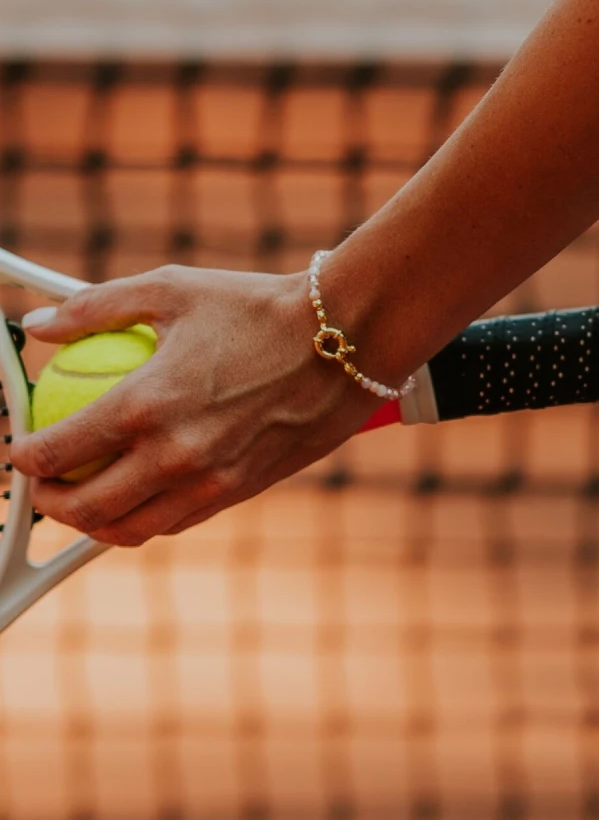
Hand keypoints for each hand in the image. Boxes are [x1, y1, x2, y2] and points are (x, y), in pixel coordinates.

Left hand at [9, 266, 382, 544]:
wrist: (346, 337)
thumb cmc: (260, 307)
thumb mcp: (173, 289)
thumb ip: (97, 306)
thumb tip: (41, 324)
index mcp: (147, 405)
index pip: (57, 451)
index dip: (23, 457)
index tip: (21, 448)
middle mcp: (175, 455)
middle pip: (85, 510)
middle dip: (48, 505)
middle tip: (44, 485)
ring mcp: (212, 481)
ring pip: (130, 531)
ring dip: (94, 525)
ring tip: (87, 501)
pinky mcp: (243, 491)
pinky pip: (178, 522)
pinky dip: (147, 518)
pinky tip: (143, 496)